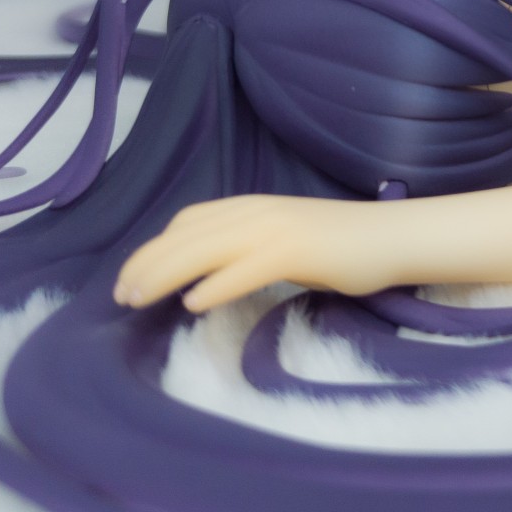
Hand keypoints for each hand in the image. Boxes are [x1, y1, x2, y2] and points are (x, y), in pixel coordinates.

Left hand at [113, 194, 403, 312]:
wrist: (392, 237)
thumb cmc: (342, 245)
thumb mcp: (285, 237)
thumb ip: (248, 246)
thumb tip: (206, 272)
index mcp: (253, 207)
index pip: (188, 222)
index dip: (152, 249)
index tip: (130, 277)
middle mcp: (259, 212)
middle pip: (187, 236)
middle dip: (146, 265)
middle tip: (119, 297)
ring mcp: (278, 229)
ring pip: (206, 249)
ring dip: (166, 275)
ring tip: (138, 300)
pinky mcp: (298, 250)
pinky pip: (246, 268)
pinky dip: (216, 285)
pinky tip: (194, 304)